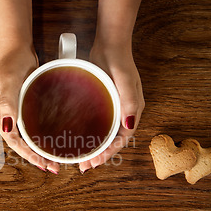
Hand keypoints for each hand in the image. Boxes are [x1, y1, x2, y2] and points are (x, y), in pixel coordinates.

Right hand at [0, 45, 60, 173]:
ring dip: (38, 149)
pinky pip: (32, 126)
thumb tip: (7, 126)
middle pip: (20, 143)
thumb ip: (7, 103)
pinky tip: (51, 140)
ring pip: (26, 137)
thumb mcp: (9, 82)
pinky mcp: (25, 106)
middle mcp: (6, 116)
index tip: (41, 163)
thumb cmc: (12, 64)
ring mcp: (15, 112)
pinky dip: (41, 136)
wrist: (18, 49)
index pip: (13, 141)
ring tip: (53, 159)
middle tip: (51, 167)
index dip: (27, 154)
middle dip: (34, 157)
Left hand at [79, 41, 144, 172]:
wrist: (110, 44)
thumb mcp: (125, 81)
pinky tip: (77, 137)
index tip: (95, 162)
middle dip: (100, 154)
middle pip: (113, 140)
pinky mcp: (103, 102)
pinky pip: (97, 122)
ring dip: (94, 146)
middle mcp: (124, 112)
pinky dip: (89, 132)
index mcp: (133, 111)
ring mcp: (114, 107)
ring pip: (104, 133)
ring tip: (80, 157)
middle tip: (84, 166)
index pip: (123, 139)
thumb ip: (129, 102)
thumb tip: (130, 126)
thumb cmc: (119, 61)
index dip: (109, 153)